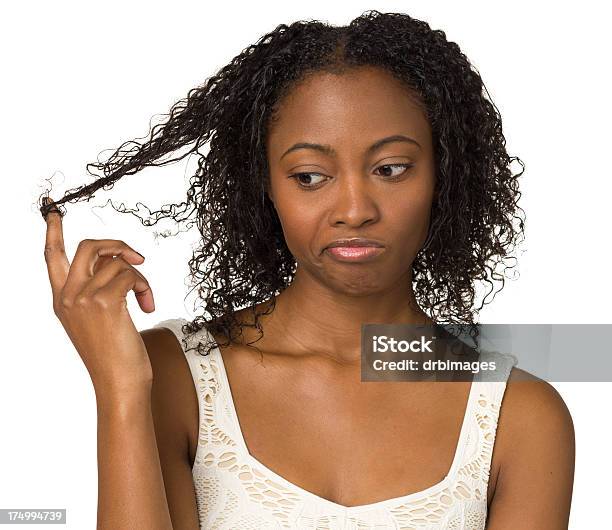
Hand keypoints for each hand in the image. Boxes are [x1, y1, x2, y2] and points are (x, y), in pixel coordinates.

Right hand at [43, 197, 155, 396]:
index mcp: (61, 300)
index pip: (51, 257)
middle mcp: (67, 296)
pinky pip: (131, 274)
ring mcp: (83, 298)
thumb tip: (118, 263)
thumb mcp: (96, 320)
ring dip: (140, 277)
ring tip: (145, 300)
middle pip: (88, 246)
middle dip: (117, 244)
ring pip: (117, 262)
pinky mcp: (104, 302)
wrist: (119, 383)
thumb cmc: (114, 355)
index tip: (53, 211)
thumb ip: (97, 291)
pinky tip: (148, 307)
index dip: (53, 231)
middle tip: (138, 258)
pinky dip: (145, 287)